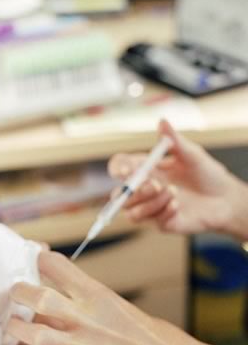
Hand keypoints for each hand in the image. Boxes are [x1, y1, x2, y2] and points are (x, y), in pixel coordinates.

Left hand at [7, 251, 209, 344]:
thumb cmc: (155, 338)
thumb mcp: (121, 306)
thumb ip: (90, 298)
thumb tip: (65, 290)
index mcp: (99, 296)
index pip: (58, 266)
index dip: (40, 260)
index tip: (33, 259)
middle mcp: (87, 319)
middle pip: (37, 297)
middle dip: (19, 292)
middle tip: (15, 292)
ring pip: (31, 333)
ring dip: (17, 327)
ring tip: (14, 323)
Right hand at [108, 120, 246, 236]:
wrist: (226, 198)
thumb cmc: (207, 174)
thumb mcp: (192, 154)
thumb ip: (174, 140)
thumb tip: (162, 121)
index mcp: (145, 169)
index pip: (119, 167)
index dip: (118, 168)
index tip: (127, 170)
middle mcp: (143, 190)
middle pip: (119, 195)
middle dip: (133, 191)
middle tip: (155, 184)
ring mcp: (150, 207)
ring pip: (132, 212)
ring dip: (151, 203)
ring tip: (174, 193)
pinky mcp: (161, 223)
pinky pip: (153, 222)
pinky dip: (164, 212)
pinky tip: (178, 206)